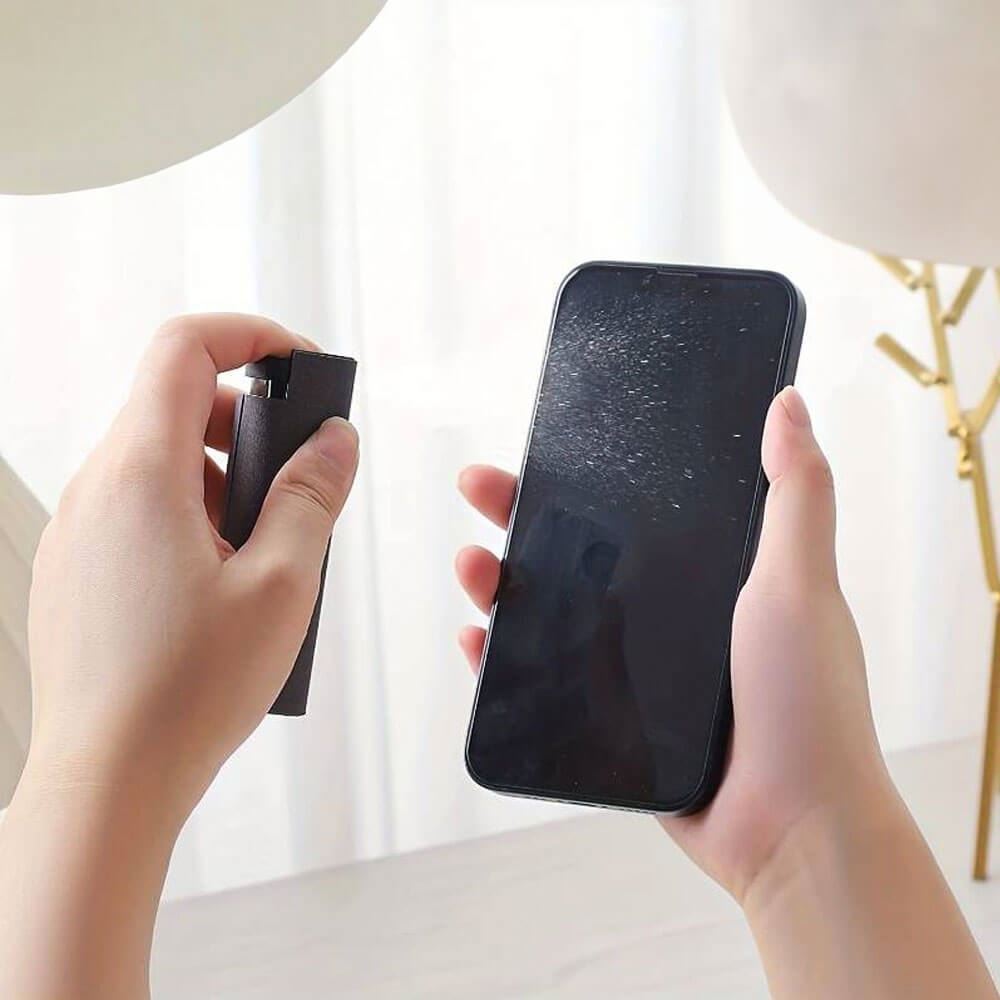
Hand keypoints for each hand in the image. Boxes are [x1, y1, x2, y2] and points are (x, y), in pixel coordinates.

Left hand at [28, 314, 358, 819]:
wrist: (105, 785)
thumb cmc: (186, 692)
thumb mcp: (282, 582)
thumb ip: (311, 495)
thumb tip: (333, 440)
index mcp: (140, 473)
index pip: (184, 347)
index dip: (249, 335)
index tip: (299, 365)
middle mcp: (95, 490)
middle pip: (173, 403)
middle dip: (248, 423)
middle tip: (298, 479)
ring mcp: (78, 533)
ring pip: (158, 462)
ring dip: (222, 478)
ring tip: (266, 549)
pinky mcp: (78, 572)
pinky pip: (139, 511)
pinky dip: (191, 516)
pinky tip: (225, 584)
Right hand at [455, 387, 890, 901]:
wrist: (791, 828)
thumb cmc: (809, 704)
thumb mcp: (800, 583)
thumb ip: (796, 494)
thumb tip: (789, 403)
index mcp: (711, 575)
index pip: (634, 509)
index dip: (586, 477)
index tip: (545, 448)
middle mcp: (669, 616)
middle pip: (579, 554)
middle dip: (523, 519)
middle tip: (479, 490)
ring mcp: (637, 671)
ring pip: (553, 615)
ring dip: (503, 585)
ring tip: (472, 567)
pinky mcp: (613, 722)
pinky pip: (545, 682)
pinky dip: (506, 660)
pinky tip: (478, 640)